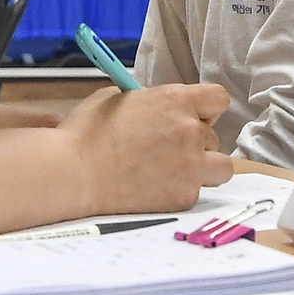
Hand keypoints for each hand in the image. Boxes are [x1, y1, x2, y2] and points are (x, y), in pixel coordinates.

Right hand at [62, 83, 232, 213]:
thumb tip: (155, 106)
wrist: (73, 174)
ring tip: (174, 171)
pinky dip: (181, 190)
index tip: (194, 116)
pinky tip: (156, 188)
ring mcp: (191, 166)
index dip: (206, 108)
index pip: (218, 98)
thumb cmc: (86, 134)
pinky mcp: (184, 196)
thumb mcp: (116, 98)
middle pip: (214, 135)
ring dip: (203, 167)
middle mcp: (190, 131)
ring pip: (220, 166)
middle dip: (196, 141)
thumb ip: (147, 99)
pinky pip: (196, 191)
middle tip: (168, 149)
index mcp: (175, 101)